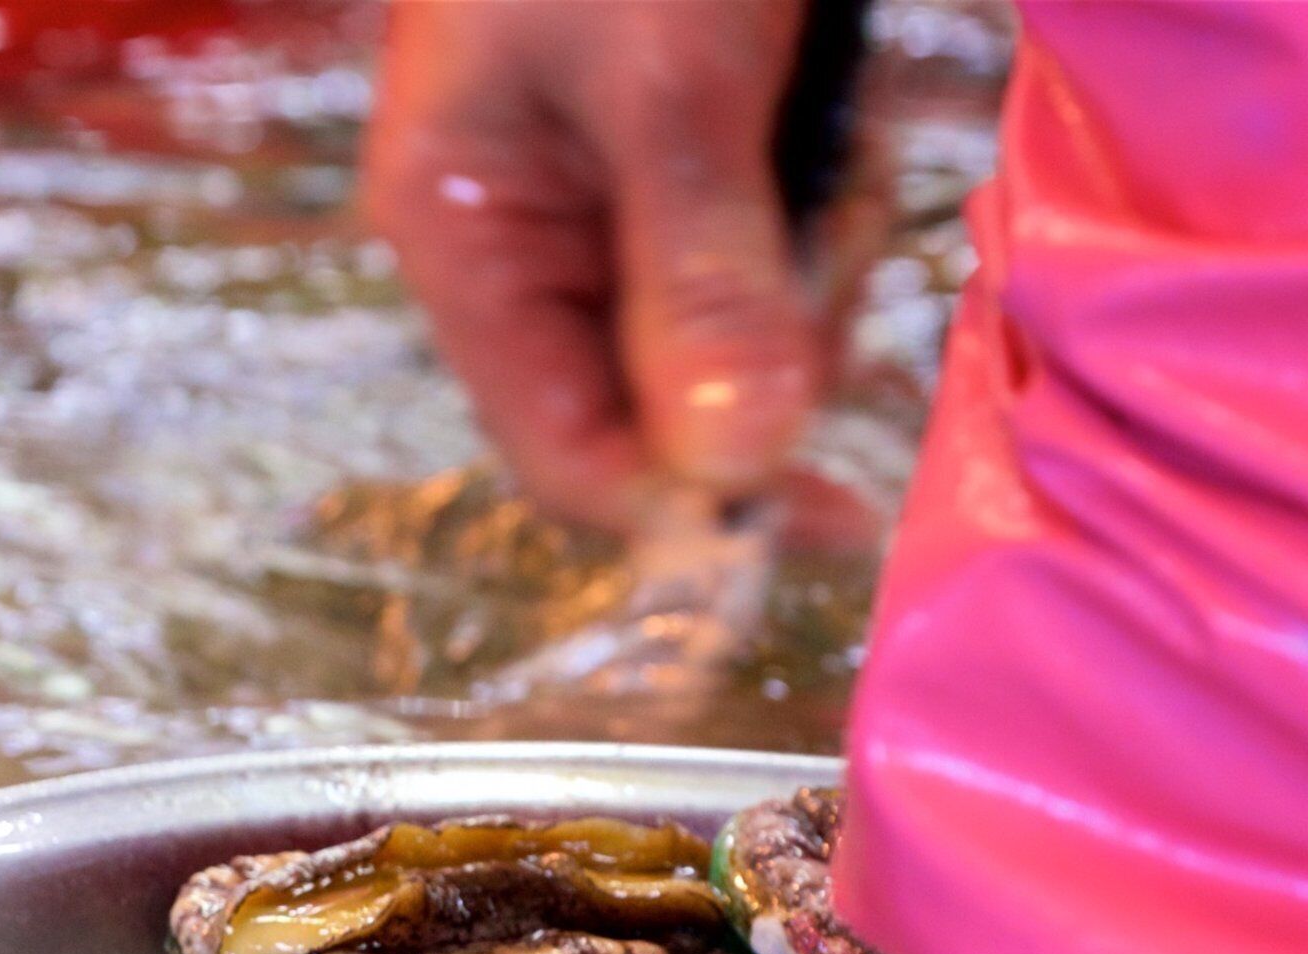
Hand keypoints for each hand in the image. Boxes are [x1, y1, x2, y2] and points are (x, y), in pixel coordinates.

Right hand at [363, 0, 820, 525]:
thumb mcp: (665, 82)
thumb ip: (699, 270)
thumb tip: (737, 466)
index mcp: (466, 240)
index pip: (565, 453)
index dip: (691, 506)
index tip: (831, 517)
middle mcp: (529, 251)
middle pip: (670, 405)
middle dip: (779, 346)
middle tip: (840, 228)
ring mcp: (608, 214)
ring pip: (740, 334)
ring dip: (816, 264)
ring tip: (830, 137)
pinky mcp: (684, 169)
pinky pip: (772, 255)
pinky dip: (826, 209)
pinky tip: (830, 118)